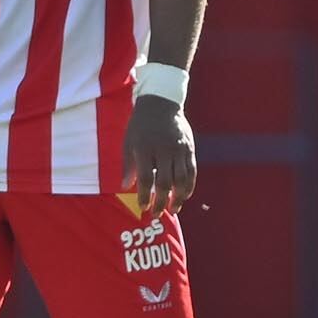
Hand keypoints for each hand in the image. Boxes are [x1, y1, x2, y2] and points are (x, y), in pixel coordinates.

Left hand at [122, 97, 197, 222]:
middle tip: (157, 214)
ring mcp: (179, 149)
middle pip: (165, 182)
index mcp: (144, 149)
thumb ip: (128, 165)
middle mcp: (163, 150)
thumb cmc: (140, 125)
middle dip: (161, 202)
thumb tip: (125, 186)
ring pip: (182, 179)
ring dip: (178, 198)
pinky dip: (190, 186)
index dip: (144, 195)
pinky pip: (192, 171)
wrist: (161, 102)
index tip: (143, 206)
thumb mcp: (128, 142)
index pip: (145, 178)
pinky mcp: (190, 148)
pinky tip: (185, 195)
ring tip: (174, 209)